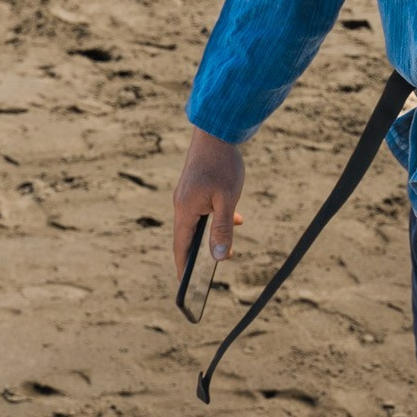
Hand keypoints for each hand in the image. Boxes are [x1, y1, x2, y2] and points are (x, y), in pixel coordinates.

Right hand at [169, 126, 245, 276]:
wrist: (216, 130)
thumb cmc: (222, 164)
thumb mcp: (227, 199)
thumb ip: (223, 228)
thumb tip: (218, 256)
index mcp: (185, 210)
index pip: (181, 247)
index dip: (183, 267)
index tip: (186, 286)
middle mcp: (182, 203)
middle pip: (187, 236)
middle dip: (197, 254)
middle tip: (207, 273)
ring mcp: (187, 193)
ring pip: (197, 222)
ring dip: (209, 235)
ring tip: (225, 247)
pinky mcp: (195, 185)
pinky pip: (203, 208)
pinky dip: (215, 217)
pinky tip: (235, 216)